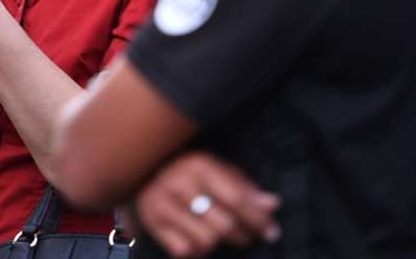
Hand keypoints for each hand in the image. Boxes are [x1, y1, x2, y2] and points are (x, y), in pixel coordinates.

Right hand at [134, 151, 280, 257]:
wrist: (143, 171)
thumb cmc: (190, 173)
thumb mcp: (218, 171)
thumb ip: (245, 188)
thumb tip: (273, 204)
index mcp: (200, 165)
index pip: (238, 199)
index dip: (259, 219)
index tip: (272, 232)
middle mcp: (179, 183)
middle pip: (224, 224)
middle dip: (242, 235)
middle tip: (247, 236)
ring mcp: (162, 204)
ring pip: (205, 242)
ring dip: (218, 244)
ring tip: (220, 236)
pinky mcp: (151, 224)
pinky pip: (184, 252)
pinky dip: (196, 251)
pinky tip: (197, 239)